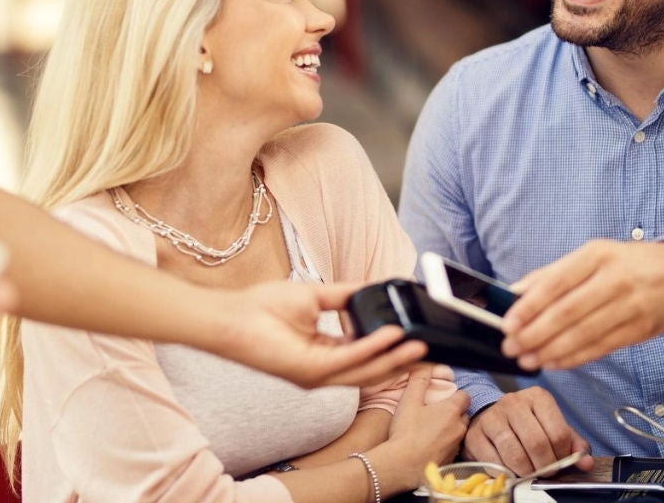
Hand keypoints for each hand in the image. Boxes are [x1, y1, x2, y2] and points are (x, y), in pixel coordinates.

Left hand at [214, 281, 427, 388]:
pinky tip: (392, 335)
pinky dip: (373, 346)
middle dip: (403, 362)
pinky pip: (350, 359)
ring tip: (421, 347)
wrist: (232, 316)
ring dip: (395, 358)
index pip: (366, 357)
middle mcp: (324, 371)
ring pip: (366, 371)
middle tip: (431, 352)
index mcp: (325, 354)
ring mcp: (317, 375)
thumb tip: (372, 287)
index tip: (417, 339)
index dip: (393, 350)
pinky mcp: (310, 371)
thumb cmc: (263, 307)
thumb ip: (345, 296)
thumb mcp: (315, 296)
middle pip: (372, 370)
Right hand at [382, 365, 469, 483]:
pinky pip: (452, 449)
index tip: (444, 397)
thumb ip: (418, 380)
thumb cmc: (405, 432)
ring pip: (459, 433)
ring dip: (450, 430)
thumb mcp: (408, 400)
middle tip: (436, 413)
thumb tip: (424, 366)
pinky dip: (445, 446)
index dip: (456, 395)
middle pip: (464, 415)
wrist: (401, 465)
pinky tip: (430, 447)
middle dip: (454, 413)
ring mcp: (456, 446)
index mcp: (451, 411)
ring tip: (432, 431)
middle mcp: (459, 428)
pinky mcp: (451, 462)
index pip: (465, 396)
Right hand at [462, 387, 592, 475]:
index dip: (562, 455)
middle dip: (545, 466)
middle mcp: (513, 402)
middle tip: (546, 472)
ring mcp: (492, 417)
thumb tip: (585, 462)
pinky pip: (494, 461)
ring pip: (515, 454)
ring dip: (526, 471)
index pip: (558, 432)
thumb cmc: (526, 425)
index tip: (559, 462)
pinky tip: (511, 469)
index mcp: (538, 397)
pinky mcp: (475, 433)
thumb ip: (572, 444)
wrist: (490, 418)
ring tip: (529, 472)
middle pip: (537, 443)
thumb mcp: (552, 428)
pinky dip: (506, 472)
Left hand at [501, 240, 663, 368]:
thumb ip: (552, 274)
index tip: (507, 323)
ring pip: (584, 334)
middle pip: (568, 312)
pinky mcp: (640, 330)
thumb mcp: (591, 255)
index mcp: (597, 255)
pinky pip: (601, 348)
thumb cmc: (625, 263)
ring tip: (527, 359)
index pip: (556, 283)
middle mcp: (615, 279)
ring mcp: (631, 306)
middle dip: (535, 333)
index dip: (529, 306)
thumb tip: (514, 292)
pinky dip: (574, 358)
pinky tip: (554, 362)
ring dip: (551, 351)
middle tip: (511, 346)